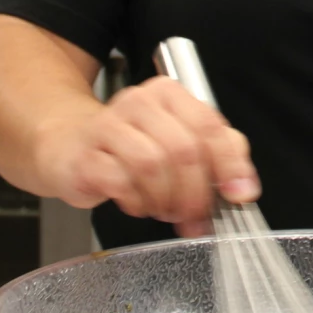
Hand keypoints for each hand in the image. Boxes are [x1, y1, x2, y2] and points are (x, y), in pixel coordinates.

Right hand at [33, 76, 257, 235]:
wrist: (68, 145)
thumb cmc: (130, 145)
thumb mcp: (178, 141)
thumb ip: (218, 153)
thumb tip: (243, 186)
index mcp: (169, 94)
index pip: (210, 126)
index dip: (230, 165)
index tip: (240, 195)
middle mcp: (140, 102)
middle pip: (183, 149)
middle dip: (196, 193)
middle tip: (196, 217)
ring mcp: (109, 126)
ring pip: (153, 165)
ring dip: (165, 199)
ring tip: (164, 209)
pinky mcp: (86, 155)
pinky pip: (121, 182)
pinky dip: (137, 202)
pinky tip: (137, 204)